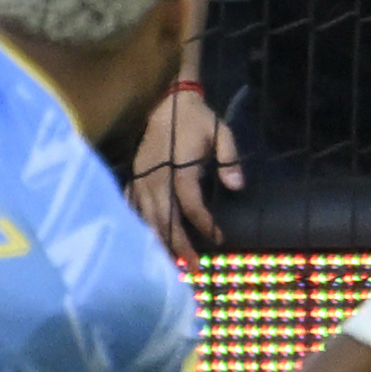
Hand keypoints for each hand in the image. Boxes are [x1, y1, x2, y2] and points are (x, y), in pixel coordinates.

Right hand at [134, 83, 239, 251]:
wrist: (166, 102)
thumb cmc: (196, 120)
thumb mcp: (220, 132)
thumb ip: (230, 159)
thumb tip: (237, 186)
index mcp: (179, 170)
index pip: (191, 205)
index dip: (205, 224)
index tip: (219, 239)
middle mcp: (157, 179)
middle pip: (166, 219)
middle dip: (179, 246)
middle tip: (191, 269)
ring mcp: (142, 180)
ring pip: (147, 218)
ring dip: (158, 242)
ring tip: (170, 264)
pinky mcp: (134, 178)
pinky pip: (133, 208)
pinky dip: (140, 226)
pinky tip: (146, 243)